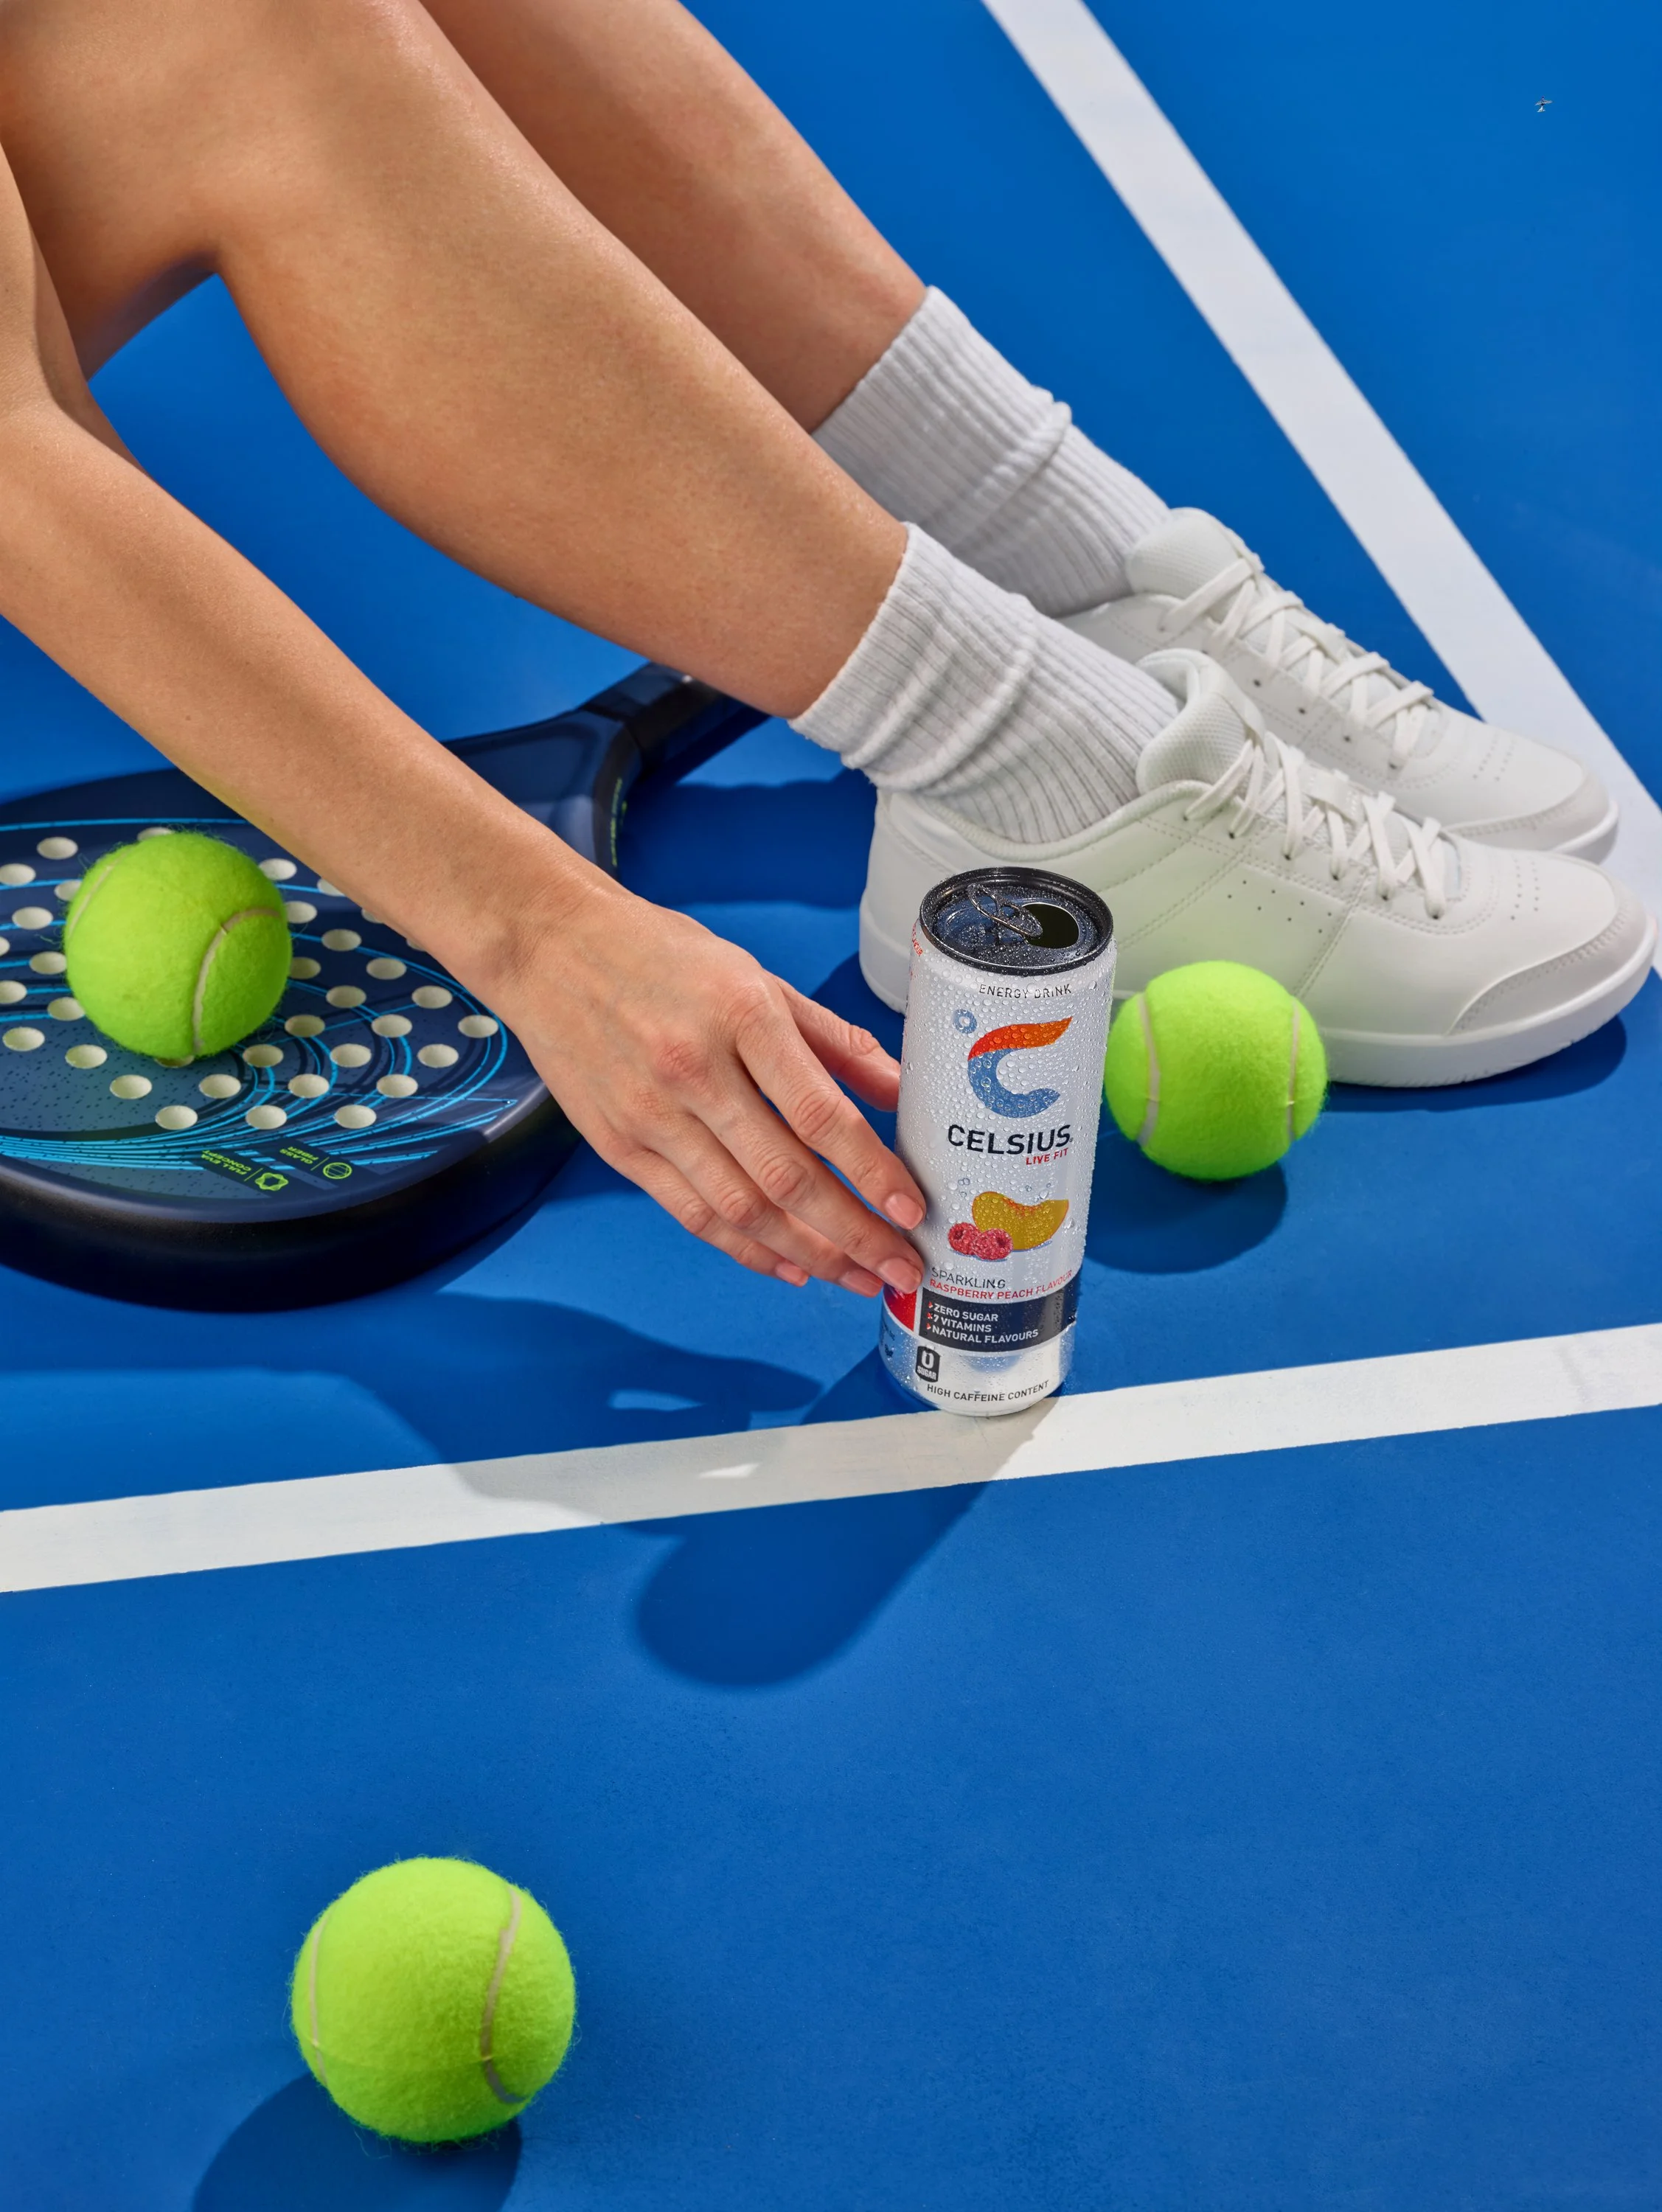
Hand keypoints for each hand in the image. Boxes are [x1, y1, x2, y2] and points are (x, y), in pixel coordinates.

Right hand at [489, 871, 924, 1294]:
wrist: (549, 948)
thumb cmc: (659, 955)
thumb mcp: (757, 977)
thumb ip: (832, 1039)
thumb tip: (897, 1089)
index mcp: (741, 1016)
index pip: (819, 1115)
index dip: (872, 1171)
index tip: (912, 1207)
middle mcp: (694, 1070)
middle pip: (786, 1176)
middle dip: (854, 1233)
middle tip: (900, 1265)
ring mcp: (651, 1114)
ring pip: (740, 1209)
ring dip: (808, 1254)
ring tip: (856, 1277)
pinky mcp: (619, 1146)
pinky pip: (691, 1214)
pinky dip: (746, 1249)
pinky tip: (790, 1266)